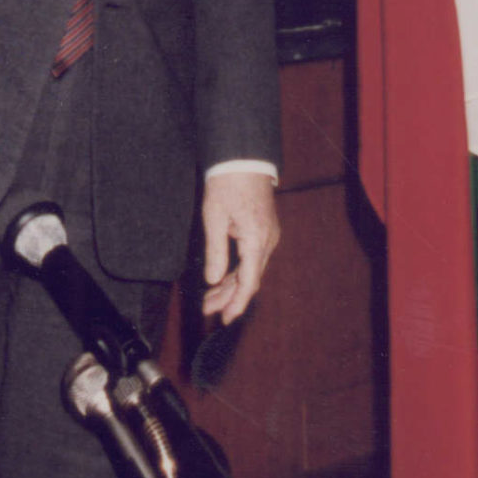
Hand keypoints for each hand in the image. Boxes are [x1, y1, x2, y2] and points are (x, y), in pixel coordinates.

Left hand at [200, 171, 279, 325]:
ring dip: (232, 285)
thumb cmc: (227, 183)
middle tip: (208, 310)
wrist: (244, 158)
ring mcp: (268, 236)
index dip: (237, 303)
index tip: (225, 319)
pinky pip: (253, 258)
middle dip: (229, 297)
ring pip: (251, 270)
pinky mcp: (264, 230)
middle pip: (250, 279)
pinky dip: (238, 270)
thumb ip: (216, 250)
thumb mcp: (214, 216)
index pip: (249, 282)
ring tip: (210, 299)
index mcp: (257, 240)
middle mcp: (268, 241)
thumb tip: (214, 280)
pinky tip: (223, 279)